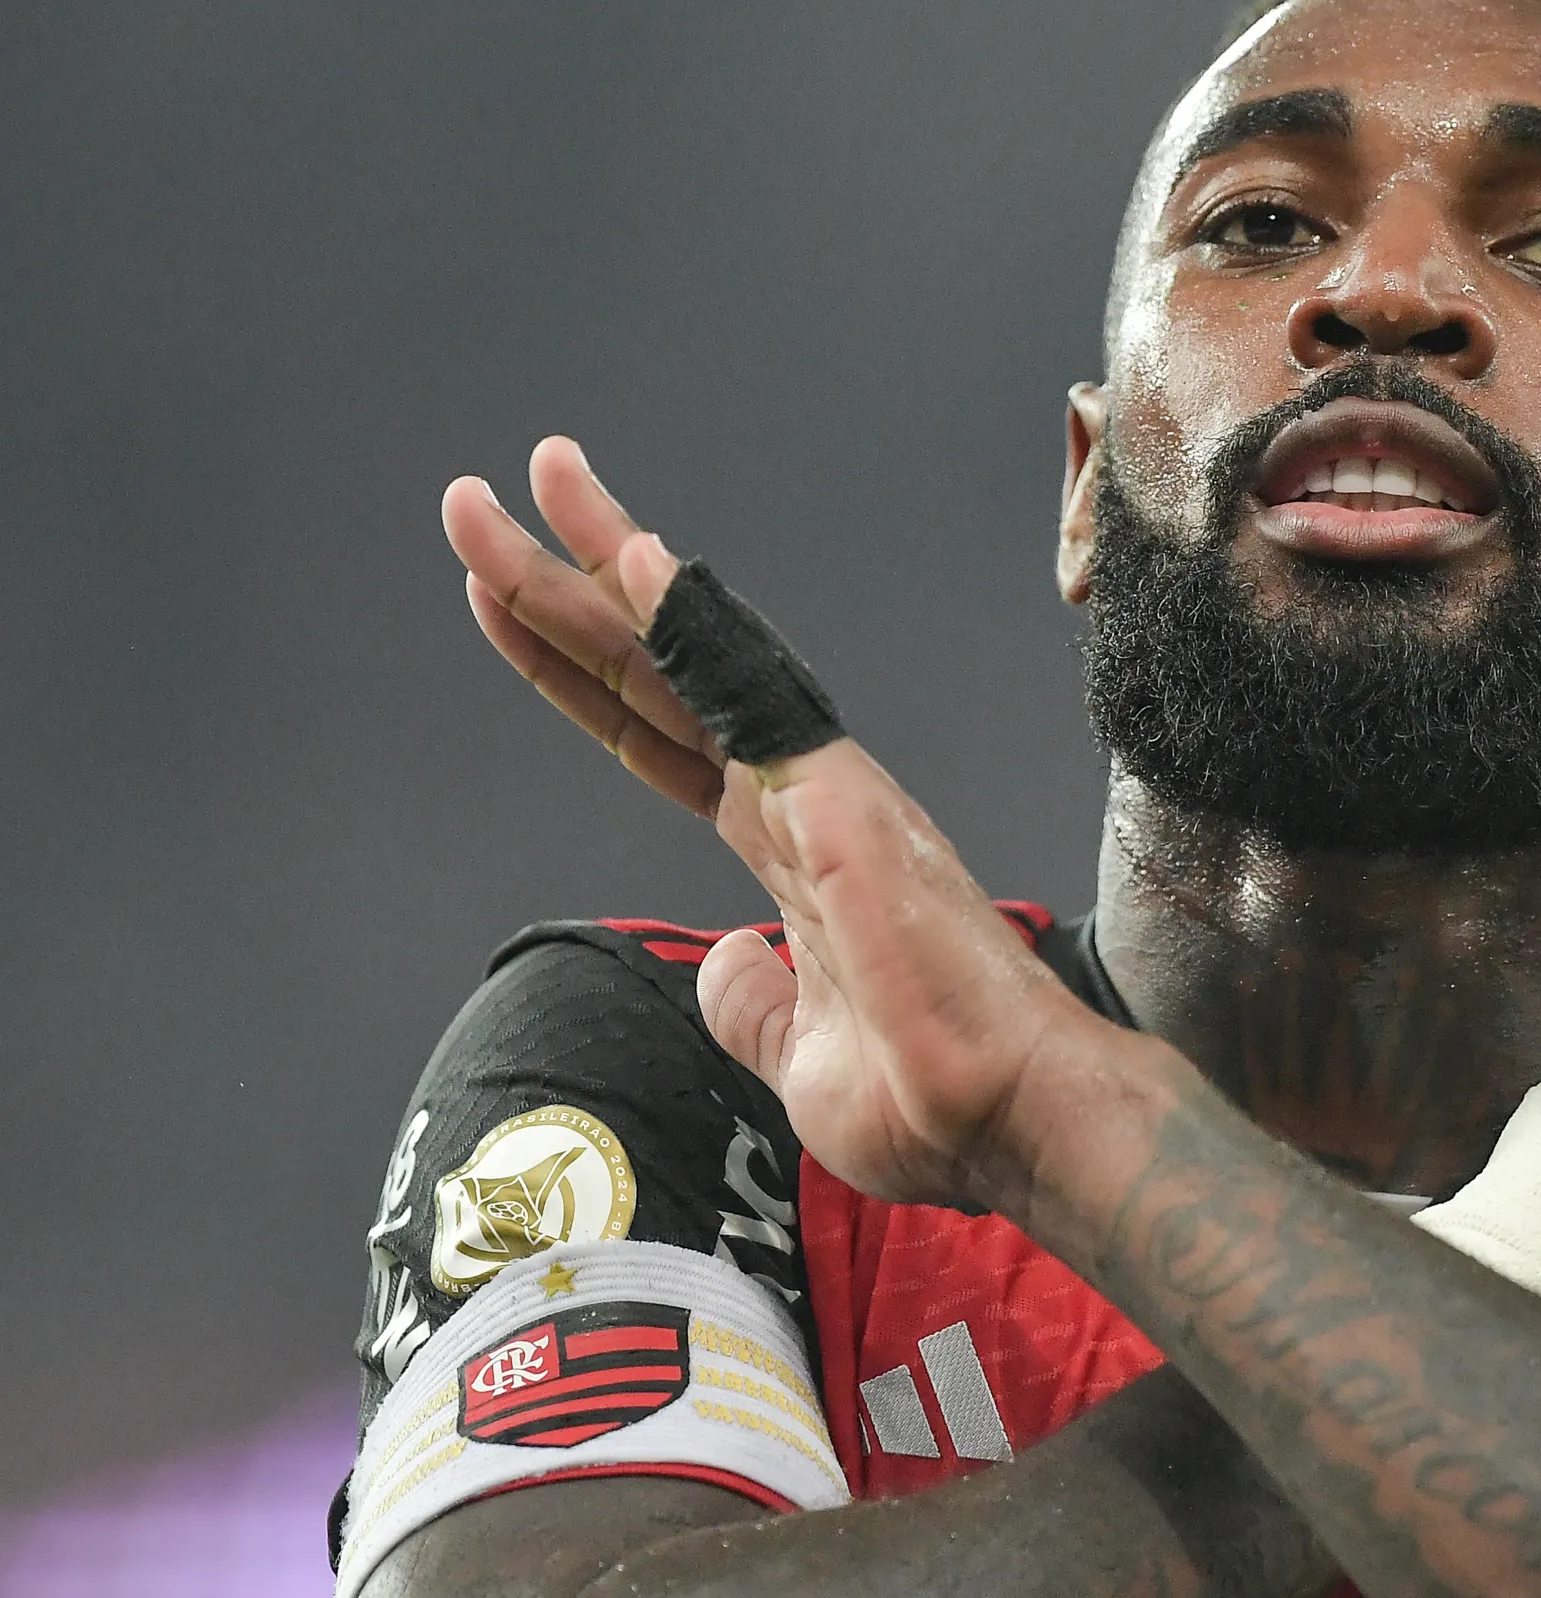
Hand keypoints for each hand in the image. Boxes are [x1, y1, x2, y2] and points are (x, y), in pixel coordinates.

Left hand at [443, 439, 1112, 1209]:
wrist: (1006, 1122)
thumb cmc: (931, 1099)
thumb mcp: (798, 1056)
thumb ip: (754, 1002)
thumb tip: (729, 961)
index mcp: (789, 850)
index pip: (657, 736)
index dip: (576, 670)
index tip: (501, 601)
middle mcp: (801, 798)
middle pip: (655, 671)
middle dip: (560, 584)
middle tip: (476, 500)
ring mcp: (818, 791)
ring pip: (689, 657)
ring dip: (604, 566)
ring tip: (533, 476)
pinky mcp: (836, 803)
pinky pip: (746, 695)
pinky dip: (687, 623)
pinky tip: (631, 560)